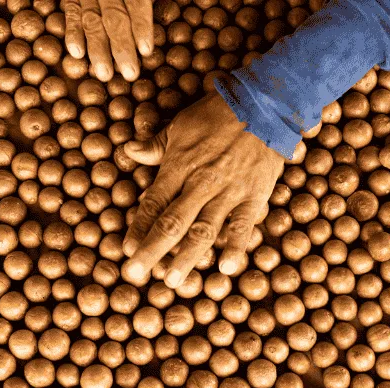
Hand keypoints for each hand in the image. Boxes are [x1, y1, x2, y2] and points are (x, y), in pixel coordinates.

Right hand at [63, 0, 152, 81]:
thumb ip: (152, 0)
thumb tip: (184, 9)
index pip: (137, 3)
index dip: (141, 26)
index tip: (146, 50)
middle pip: (115, 16)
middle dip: (122, 46)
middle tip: (130, 74)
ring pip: (92, 19)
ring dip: (97, 48)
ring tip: (104, 74)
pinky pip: (71, 12)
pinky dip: (72, 32)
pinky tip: (76, 53)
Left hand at [119, 90, 285, 287]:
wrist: (263, 104)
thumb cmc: (218, 114)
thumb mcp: (180, 125)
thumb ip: (155, 145)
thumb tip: (128, 151)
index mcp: (179, 165)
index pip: (153, 203)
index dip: (138, 228)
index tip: (125, 251)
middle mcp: (200, 183)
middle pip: (172, 222)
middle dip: (152, 251)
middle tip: (135, 275)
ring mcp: (228, 191)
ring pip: (203, 230)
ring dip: (186, 257)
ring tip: (172, 281)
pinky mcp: (254, 196)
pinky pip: (243, 225)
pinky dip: (235, 247)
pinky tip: (225, 268)